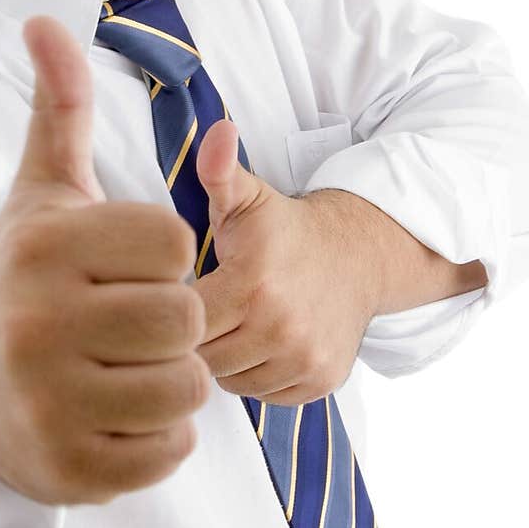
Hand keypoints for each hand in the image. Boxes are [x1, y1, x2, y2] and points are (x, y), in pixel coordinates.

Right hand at [0, 15, 210, 505]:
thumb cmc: (27, 278)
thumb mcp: (39, 193)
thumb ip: (58, 109)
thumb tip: (44, 19)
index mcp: (40, 250)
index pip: (174, 242)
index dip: (166, 253)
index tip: (128, 264)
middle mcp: (33, 326)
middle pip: (186, 317)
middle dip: (174, 321)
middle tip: (133, 323)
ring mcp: (47, 405)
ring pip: (186, 387)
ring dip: (173, 378)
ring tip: (128, 367)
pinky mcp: (67, 472)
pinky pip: (169, 451)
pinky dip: (160, 437)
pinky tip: (116, 414)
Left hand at [192, 120, 377, 406]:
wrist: (357, 255)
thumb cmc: (284, 230)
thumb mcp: (248, 197)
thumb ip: (219, 171)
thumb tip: (217, 131)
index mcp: (252, 282)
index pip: (183, 319)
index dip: (171, 308)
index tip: (179, 291)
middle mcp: (281, 326)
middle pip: (203, 357)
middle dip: (194, 339)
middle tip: (204, 311)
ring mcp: (304, 358)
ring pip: (231, 382)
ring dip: (224, 361)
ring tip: (231, 326)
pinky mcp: (320, 381)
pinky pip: (264, 396)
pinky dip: (256, 377)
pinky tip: (258, 345)